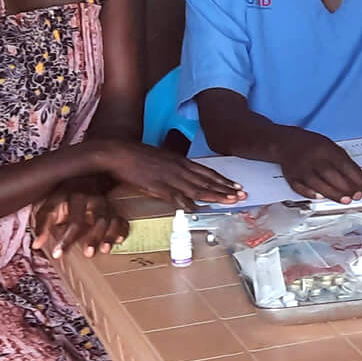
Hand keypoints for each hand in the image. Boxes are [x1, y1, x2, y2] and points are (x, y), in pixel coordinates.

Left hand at [33, 187, 127, 258]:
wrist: (82, 177)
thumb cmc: (63, 196)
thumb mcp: (50, 204)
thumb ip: (43, 223)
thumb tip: (36, 245)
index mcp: (75, 196)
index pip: (73, 220)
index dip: (66, 239)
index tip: (58, 254)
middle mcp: (93, 198)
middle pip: (98, 218)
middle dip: (94, 236)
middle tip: (88, 254)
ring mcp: (105, 203)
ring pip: (111, 219)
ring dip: (109, 236)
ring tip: (104, 250)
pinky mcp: (113, 208)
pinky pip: (121, 219)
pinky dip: (122, 230)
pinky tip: (119, 240)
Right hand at [100, 143, 245, 209]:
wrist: (119, 152)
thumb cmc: (139, 155)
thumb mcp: (163, 158)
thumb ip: (176, 168)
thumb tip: (187, 178)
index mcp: (180, 161)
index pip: (207, 172)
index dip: (223, 180)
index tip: (237, 186)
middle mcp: (179, 168)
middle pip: (207, 181)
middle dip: (226, 189)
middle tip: (242, 195)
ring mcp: (169, 177)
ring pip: (196, 188)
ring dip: (214, 196)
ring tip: (229, 201)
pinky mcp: (156, 185)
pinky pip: (175, 196)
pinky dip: (186, 202)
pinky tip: (196, 209)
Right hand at [271, 128, 361, 201]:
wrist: (285, 142)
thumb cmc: (312, 145)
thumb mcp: (332, 147)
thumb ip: (348, 163)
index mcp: (325, 149)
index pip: (344, 165)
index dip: (357, 178)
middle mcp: (312, 158)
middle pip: (331, 175)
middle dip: (347, 187)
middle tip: (358, 196)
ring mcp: (300, 168)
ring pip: (317, 183)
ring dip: (333, 194)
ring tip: (346, 200)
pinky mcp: (291, 176)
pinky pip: (300, 187)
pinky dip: (310, 193)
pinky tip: (321, 198)